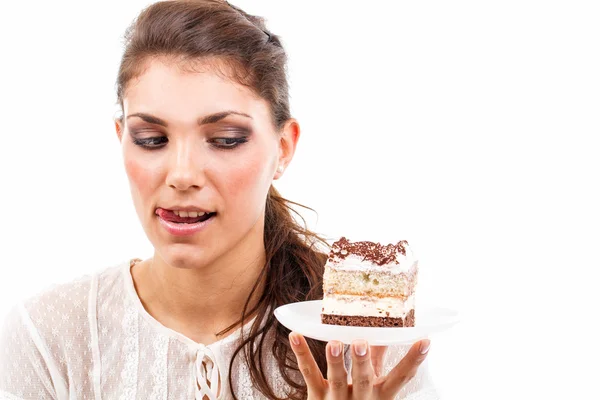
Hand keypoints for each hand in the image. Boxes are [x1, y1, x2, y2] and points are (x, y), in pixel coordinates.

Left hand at [289, 332, 429, 398]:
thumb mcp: (374, 386)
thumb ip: (378, 360)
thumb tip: (387, 333)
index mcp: (380, 394)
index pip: (401, 377)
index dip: (413, 360)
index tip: (424, 340)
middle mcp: (361, 398)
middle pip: (364, 380)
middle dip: (363, 362)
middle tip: (361, 343)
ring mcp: (337, 399)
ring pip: (336, 380)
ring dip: (334, 361)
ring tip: (333, 343)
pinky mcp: (317, 397)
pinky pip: (309, 374)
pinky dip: (302, 355)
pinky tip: (296, 336)